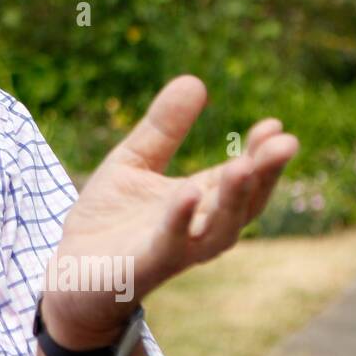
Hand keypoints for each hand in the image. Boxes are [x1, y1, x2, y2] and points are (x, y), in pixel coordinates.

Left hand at [41, 75, 297, 348]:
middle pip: (243, 203)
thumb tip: (195, 79)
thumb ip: (163, 128)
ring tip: (244, 165)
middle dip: (264, 174)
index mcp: (200, 202)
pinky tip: (188, 192)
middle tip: (285, 142)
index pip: (242, 176)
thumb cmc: (109, 221)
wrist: (69, 275)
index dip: (261, 153)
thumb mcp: (134, 162)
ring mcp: (175, 250)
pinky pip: (170, 245)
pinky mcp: (145, 267)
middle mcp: (198, 228)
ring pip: (219, 229)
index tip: (275, 125)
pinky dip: (181, 220)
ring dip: (234, 199)